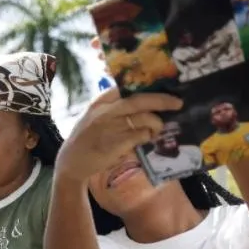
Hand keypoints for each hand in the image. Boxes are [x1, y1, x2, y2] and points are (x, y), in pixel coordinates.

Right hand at [55, 87, 182, 181]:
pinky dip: (148, 137)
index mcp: (100, 102)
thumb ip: (112, 108)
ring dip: (156, 124)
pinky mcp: (117, 142)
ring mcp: (112, 126)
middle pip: (141, 100)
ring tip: (156, 130)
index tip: (161, 86)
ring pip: (145, 118)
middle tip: (178, 103)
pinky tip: (146, 140)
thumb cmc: (85, 139)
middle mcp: (106, 111)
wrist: (71, 162)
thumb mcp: (93, 117)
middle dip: (163, 100)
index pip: (126, 88)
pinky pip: (142, 135)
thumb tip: (141, 104)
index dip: (146, 87)